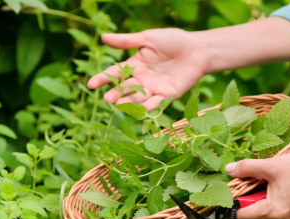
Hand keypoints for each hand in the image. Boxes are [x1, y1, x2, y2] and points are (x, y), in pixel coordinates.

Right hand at [87, 29, 207, 110]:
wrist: (197, 49)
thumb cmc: (173, 40)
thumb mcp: (148, 38)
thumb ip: (127, 41)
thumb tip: (103, 38)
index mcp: (135, 64)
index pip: (116, 72)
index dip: (103, 78)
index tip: (91, 84)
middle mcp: (143, 79)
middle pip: (126, 88)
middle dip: (116, 93)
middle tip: (107, 99)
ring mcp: (155, 88)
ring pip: (139, 97)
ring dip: (129, 102)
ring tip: (119, 104)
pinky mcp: (168, 95)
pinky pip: (157, 103)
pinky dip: (148, 106)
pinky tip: (140, 110)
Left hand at [226, 152, 289, 218]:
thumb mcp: (272, 165)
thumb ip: (247, 168)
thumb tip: (228, 171)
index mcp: (272, 213)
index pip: (240, 217)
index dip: (228, 205)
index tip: (224, 192)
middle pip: (250, 216)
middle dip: (243, 200)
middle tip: (241, 181)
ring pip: (262, 213)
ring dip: (256, 199)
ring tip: (258, 180)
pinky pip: (274, 211)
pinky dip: (267, 200)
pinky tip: (271, 185)